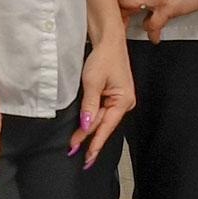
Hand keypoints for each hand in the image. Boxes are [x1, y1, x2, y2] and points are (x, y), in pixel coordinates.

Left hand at [71, 38, 135, 164]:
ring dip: (89, 127)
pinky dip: (92, 117)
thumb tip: (85, 126)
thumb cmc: (103, 57)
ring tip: (75, 141)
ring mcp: (120, 100)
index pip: (106, 127)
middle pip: (103, 124)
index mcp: (123, 101)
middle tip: (72, 149)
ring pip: (102, 118)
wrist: (109, 40)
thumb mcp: (92, 82)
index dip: (95, 143)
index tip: (86, 158)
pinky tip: (84, 127)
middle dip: (88, 136)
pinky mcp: (114, 96)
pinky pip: (102, 111)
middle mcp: (125, 103)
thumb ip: (89, 106)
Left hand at [118, 0, 197, 42]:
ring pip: (129, 8)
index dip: (111, 3)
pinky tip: (155, 38)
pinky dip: (151, 33)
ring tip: (130, 32)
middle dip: (113, 14)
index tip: (109, 14)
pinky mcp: (168, 7)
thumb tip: (140, 8)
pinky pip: (152, 23)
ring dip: (128, 22)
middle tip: (113, 27)